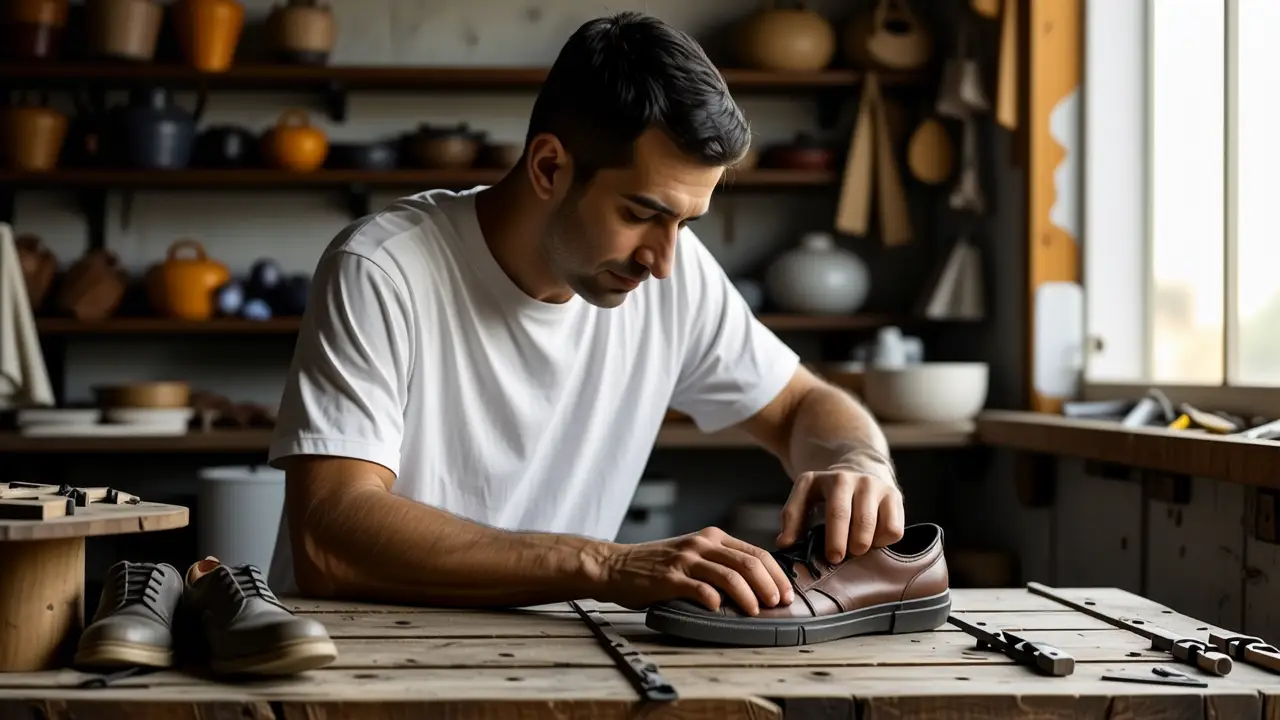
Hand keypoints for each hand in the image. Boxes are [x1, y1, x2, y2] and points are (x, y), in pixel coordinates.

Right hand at [597, 527, 794, 614]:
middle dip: (770, 585)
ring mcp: (686, 559)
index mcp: (712, 537)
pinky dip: (714, 600)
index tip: (787, 593)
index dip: (777, 574)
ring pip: (730, 575)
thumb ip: (719, 562)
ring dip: (749, 596)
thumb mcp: (693, 554)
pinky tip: (719, 611)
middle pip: (748, 563)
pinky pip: (699, 588)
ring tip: (756, 611)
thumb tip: (757, 585)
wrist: (616, 565)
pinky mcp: (670, 577)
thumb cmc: (656, 565)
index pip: (756, 553)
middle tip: (778, 604)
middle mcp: (702, 544)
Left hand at [776, 464, 903, 563]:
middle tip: (841, 559)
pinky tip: (870, 538)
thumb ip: (792, 517)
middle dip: (852, 547)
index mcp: (834, 479)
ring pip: (879, 528)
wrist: (859, 470)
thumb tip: (784, 544)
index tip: (832, 558)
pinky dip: (883, 541)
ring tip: (853, 547)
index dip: (835, 539)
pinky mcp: (896, 497)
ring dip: (866, 545)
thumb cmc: (828, 492)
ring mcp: (880, 488)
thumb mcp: (805, 495)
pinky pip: (894, 530)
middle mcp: (860, 480)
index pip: (837, 513)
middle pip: (861, 522)